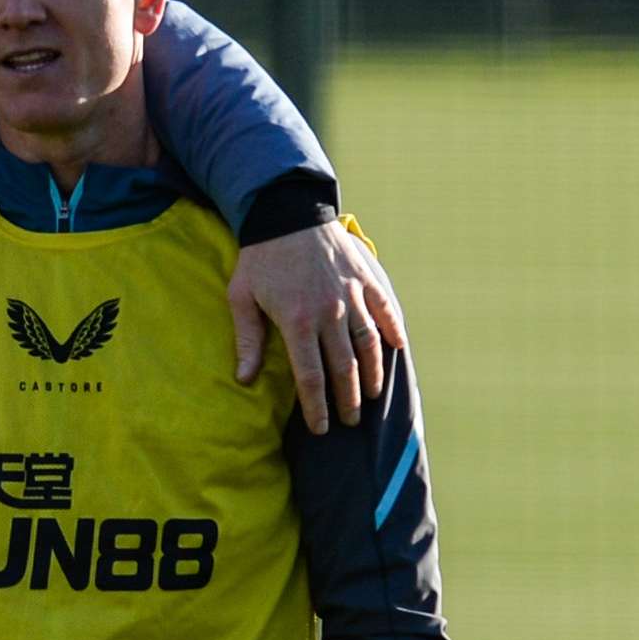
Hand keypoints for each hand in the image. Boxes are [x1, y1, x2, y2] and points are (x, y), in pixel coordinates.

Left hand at [228, 220, 407, 434]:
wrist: (287, 211)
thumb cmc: (260, 257)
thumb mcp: (241, 297)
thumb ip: (246, 340)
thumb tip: (243, 379)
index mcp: (296, 321)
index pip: (310, 376)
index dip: (317, 406)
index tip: (321, 428)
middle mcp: (329, 312)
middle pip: (344, 368)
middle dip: (348, 400)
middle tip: (349, 421)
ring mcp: (352, 295)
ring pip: (369, 345)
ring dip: (372, 375)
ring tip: (372, 397)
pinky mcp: (367, 279)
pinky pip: (386, 311)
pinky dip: (394, 332)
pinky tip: (397, 350)